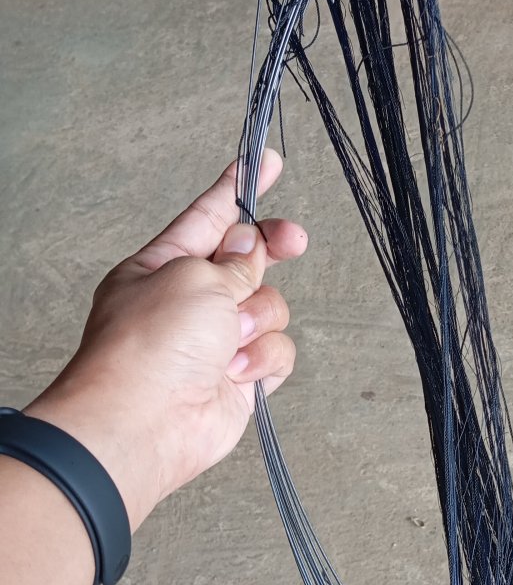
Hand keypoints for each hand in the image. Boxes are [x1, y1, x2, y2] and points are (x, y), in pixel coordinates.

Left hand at [26, 150, 306, 530]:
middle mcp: (190, 301)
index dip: (237, 187)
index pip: (207, 217)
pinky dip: (263, 360)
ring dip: (257, 319)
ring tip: (229, 340)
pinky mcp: (240, 377)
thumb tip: (253, 248)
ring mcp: (216, 340)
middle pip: (247, 261)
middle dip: (271, 252)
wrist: (146, 423)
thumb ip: (234, 258)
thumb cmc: (150, 345)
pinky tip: (237, 373)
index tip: (266, 161)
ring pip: (270, 307)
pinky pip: (277, 352)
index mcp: (163, 266)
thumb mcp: (194, 275)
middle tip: (294, 241)